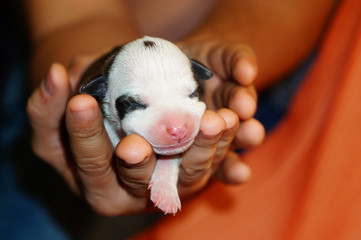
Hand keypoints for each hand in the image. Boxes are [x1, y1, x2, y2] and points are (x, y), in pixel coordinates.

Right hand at [27, 39, 263, 215]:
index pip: (89, 161)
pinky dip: (225, 144)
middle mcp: (135, 192)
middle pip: (138, 178)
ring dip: (201, 149)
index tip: (80, 101)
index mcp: (98, 185)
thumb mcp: (56, 125)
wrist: (119, 126)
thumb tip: (56, 74)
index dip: (82, 134)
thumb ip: (48, 107)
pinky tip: (232, 122)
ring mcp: (170, 185)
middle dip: (139, 161)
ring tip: (210, 121)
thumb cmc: (88, 126)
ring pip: (186, 173)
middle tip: (137, 144)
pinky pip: (214, 163)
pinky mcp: (195, 174)